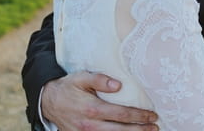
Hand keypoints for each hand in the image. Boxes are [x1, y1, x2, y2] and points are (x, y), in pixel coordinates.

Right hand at [41, 71, 158, 130]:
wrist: (48, 101)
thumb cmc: (68, 87)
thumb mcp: (81, 77)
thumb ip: (99, 79)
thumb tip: (118, 85)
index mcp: (92, 109)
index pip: (122, 114)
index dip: (139, 116)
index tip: (153, 115)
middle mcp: (90, 125)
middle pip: (122, 130)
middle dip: (141, 130)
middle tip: (155, 127)